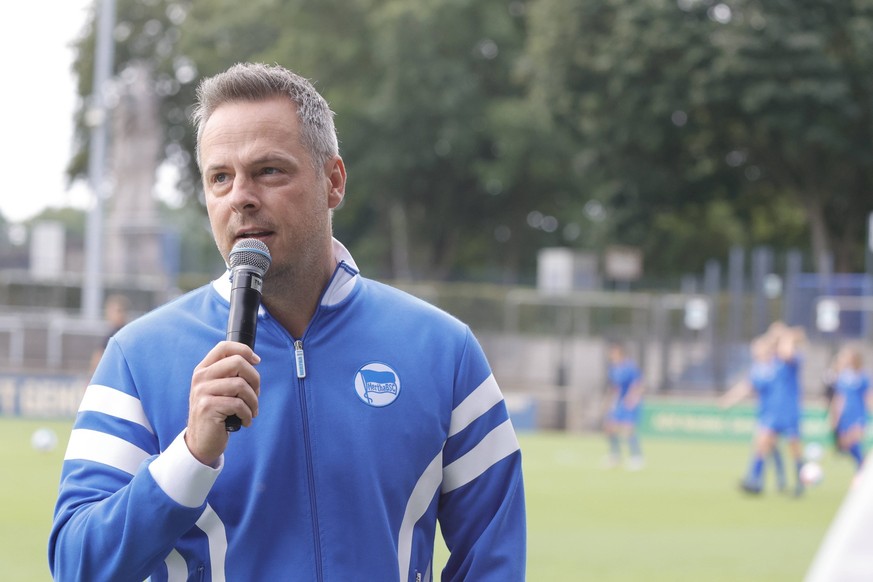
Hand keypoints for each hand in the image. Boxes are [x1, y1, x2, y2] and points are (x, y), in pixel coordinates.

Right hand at [185, 341, 260, 465]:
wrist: (201, 442)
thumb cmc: (216, 414)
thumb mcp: (219, 389)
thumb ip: (230, 374)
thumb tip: (254, 361)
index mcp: (204, 369)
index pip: (224, 347)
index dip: (245, 350)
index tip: (256, 361)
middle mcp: (201, 377)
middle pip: (237, 362)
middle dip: (254, 379)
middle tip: (256, 394)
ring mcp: (202, 392)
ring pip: (241, 385)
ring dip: (253, 400)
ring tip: (252, 410)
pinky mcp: (207, 407)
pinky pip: (238, 404)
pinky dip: (248, 414)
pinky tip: (245, 420)